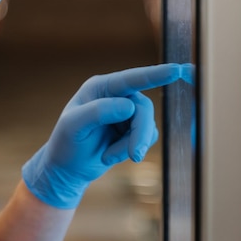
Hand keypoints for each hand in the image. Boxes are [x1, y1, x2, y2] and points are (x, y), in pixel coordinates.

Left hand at [22, 63, 193, 208]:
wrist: (68, 169)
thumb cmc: (66, 143)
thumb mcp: (74, 126)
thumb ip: (98, 112)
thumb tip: (129, 106)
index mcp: (100, 87)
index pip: (130, 79)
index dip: (154, 75)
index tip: (174, 70)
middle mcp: (116, 96)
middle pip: (143, 109)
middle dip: (140, 133)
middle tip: (133, 156)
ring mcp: (126, 113)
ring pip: (147, 125)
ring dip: (132, 144)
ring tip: (108, 157)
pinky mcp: (133, 130)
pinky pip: (147, 138)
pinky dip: (131, 150)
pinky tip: (110, 155)